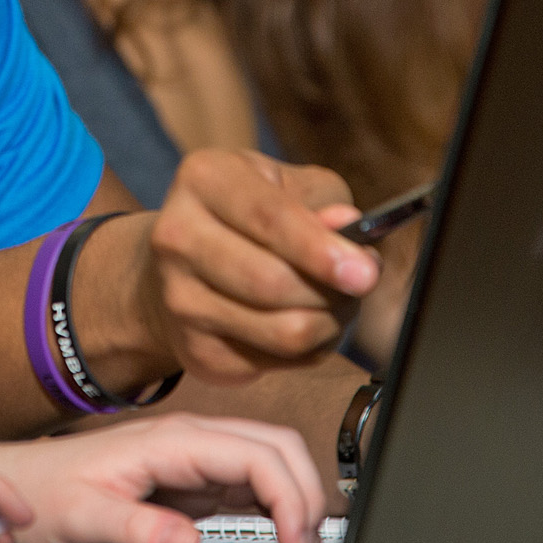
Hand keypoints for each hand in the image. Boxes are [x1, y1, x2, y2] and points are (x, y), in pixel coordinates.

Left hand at [0, 412, 324, 542]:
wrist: (17, 486)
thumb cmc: (43, 492)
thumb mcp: (81, 517)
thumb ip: (134, 529)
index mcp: (172, 440)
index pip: (257, 453)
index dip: (288, 495)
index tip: (294, 540)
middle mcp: (188, 440)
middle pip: (275, 446)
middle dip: (305, 489)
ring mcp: (191, 458)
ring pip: (267, 460)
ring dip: (293, 495)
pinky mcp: (189, 481)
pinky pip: (247, 484)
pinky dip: (272, 505)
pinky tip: (272, 535)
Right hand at [144, 150, 373, 383]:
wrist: (182, 264)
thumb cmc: (248, 217)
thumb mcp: (286, 186)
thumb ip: (323, 200)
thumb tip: (349, 226)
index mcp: (205, 179)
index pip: (269, 218)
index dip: (320, 249)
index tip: (364, 272)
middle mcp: (178, 236)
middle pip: (273, 283)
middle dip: (333, 292)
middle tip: (361, 282)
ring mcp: (180, 298)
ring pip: (283, 332)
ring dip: (329, 323)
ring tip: (336, 303)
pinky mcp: (196, 349)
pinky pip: (278, 363)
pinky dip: (309, 348)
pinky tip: (304, 321)